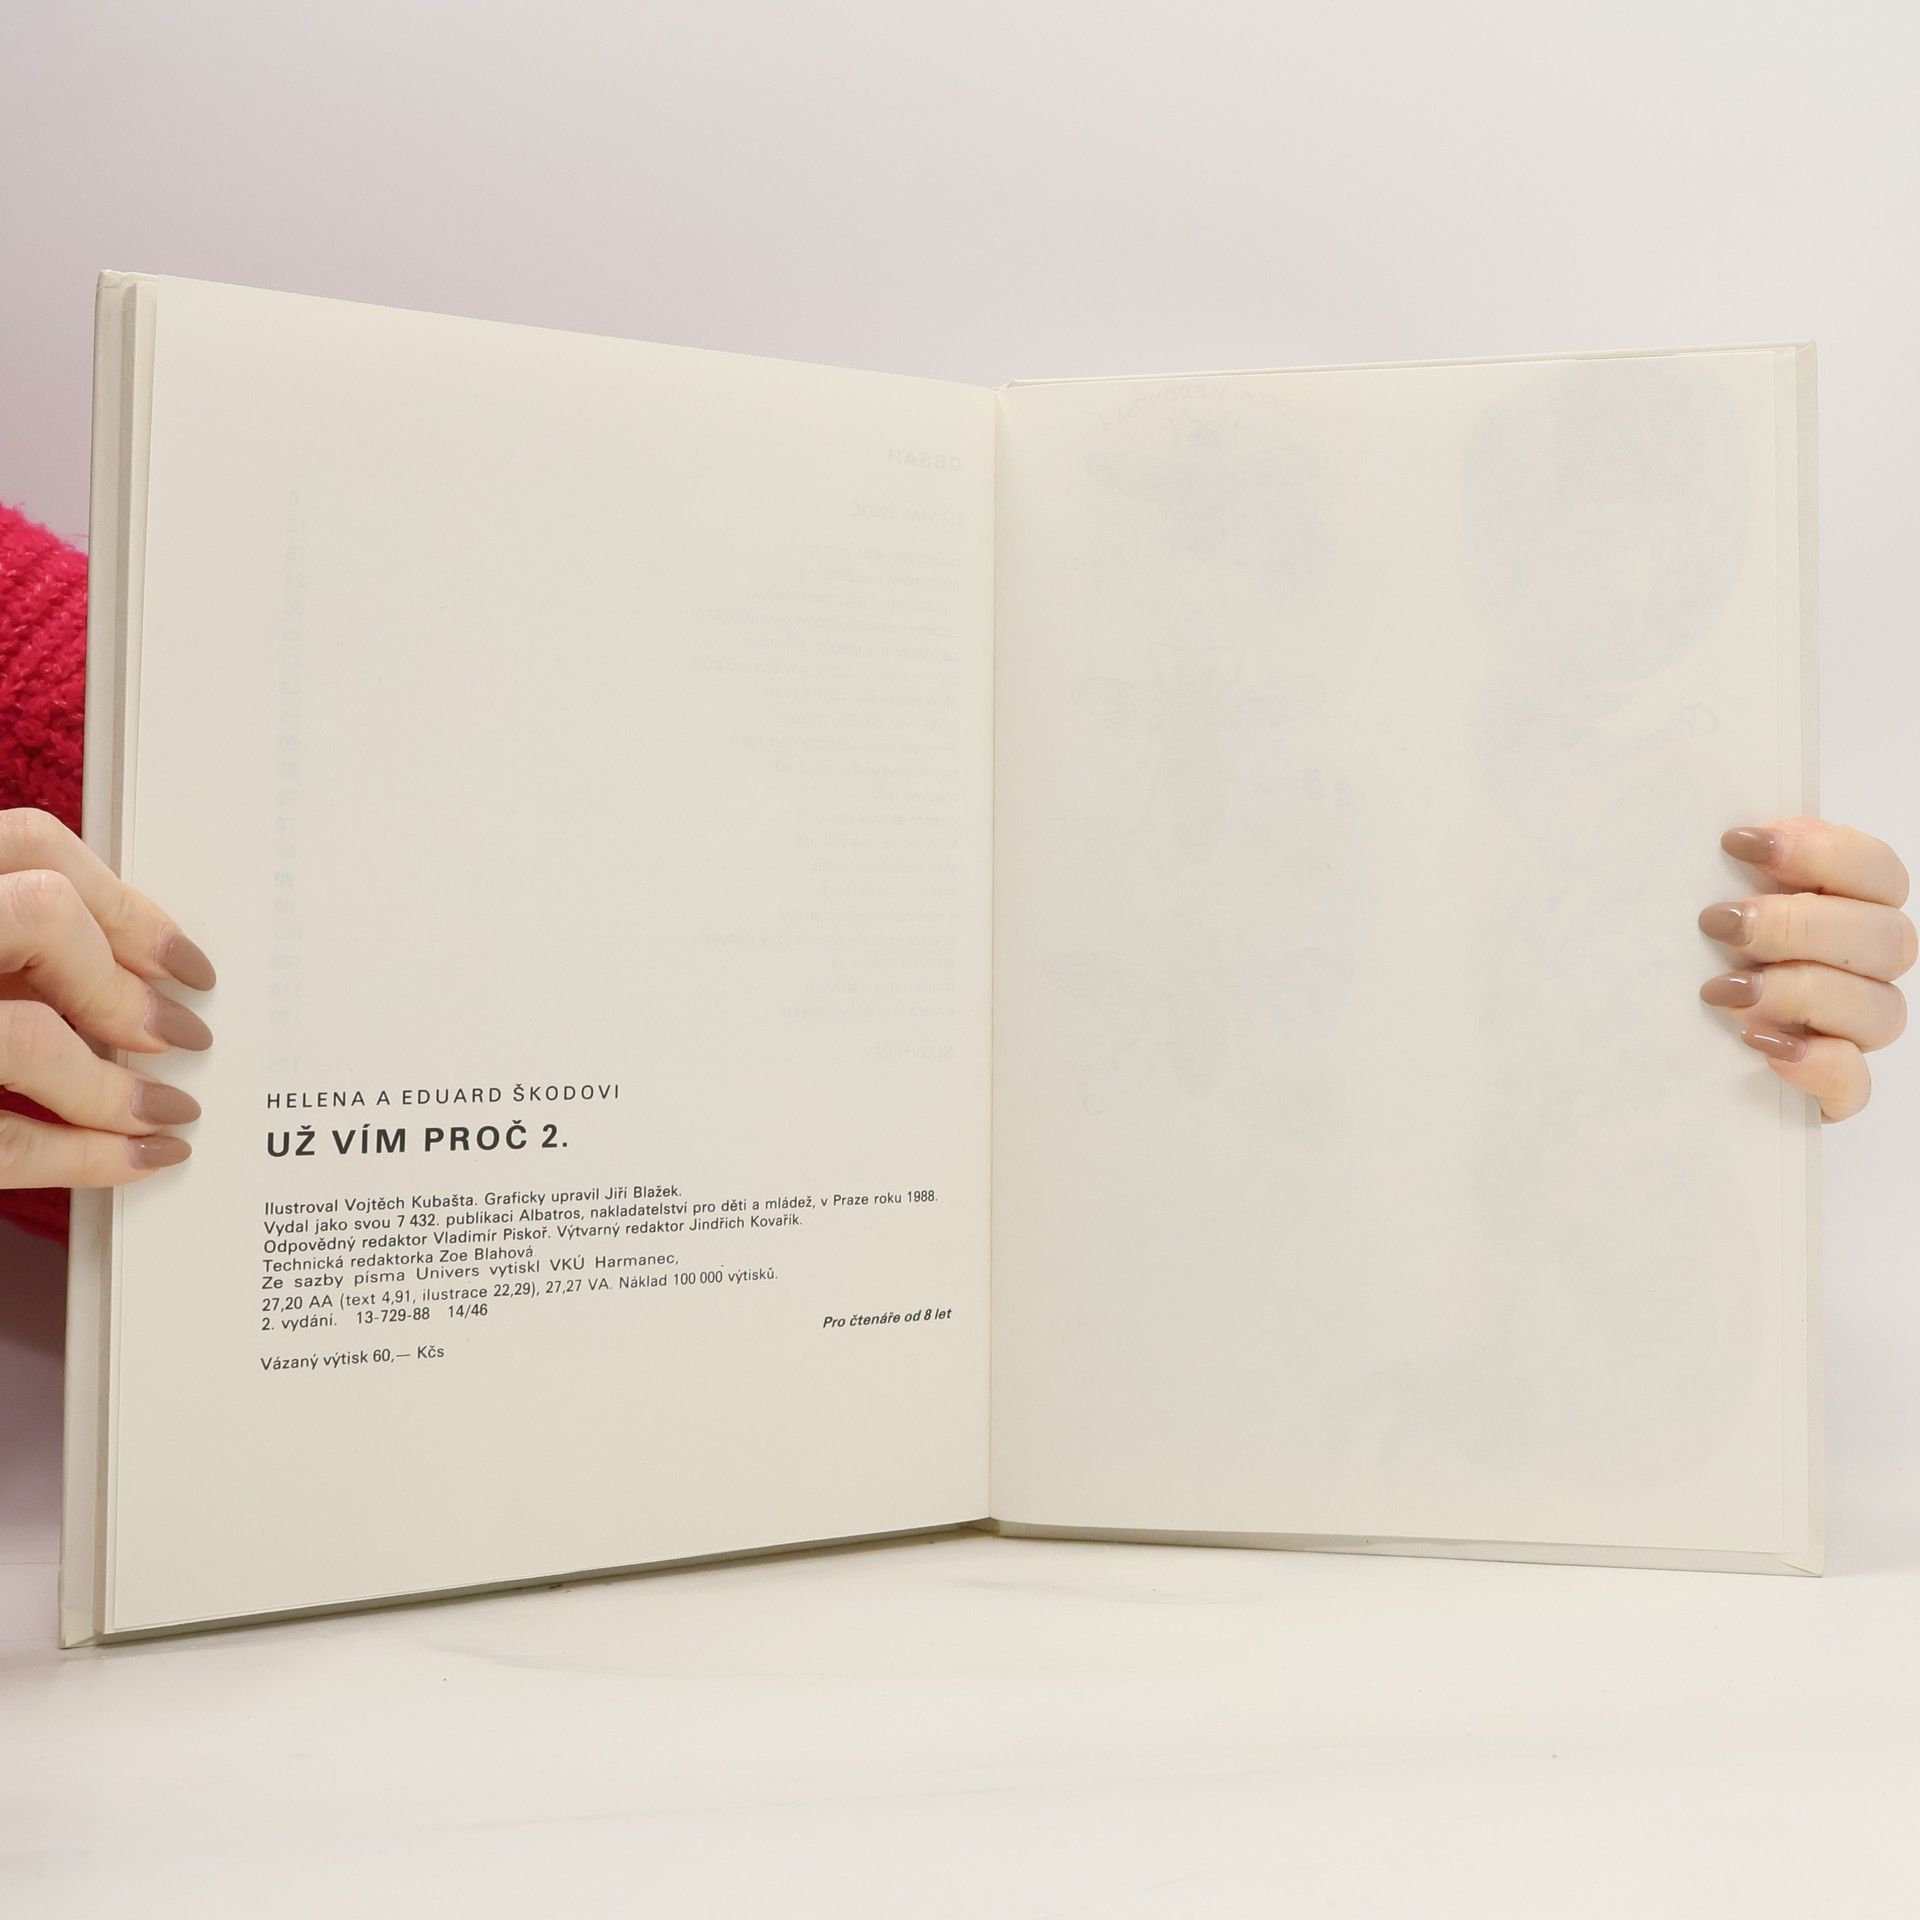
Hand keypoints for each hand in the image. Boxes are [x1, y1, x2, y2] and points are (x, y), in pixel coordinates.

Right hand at [0, 808, 213, 1186]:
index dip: (123, 902)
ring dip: (109, 1085)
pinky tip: (133, 1160)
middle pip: (38, 913)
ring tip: (162, 1110)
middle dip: (123, 985)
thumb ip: (7, 947)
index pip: (27, 843)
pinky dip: (81, 1155)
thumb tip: (137, 972)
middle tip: (181, 1035)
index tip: (185, 962)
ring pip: (22, 1035)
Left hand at [1700, 818, 1912, 1121]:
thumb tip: (1721, 836)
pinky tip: (1761, 1044)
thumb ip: (1731, 869)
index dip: (1819, 851)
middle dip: (1800, 926)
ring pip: (1882, 1011)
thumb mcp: (1704, 899)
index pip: (1877, 871)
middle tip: (1720, 922)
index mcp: (1848, 907)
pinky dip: (1815, 1063)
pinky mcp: (1832, 1089)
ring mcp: (1854, 1031)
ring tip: (1722, 990)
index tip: (1736, 843)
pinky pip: (1853, 1083)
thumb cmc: (1687, 952)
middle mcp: (1863, 968)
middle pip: (1888, 940)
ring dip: (1801, 993)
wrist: (1656, 1045)